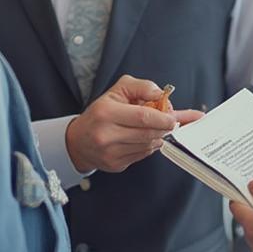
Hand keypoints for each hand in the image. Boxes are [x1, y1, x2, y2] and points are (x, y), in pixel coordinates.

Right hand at [65, 75, 202, 172]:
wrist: (79, 140)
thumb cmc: (100, 113)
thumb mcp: (118, 90)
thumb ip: (141, 87)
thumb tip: (162, 94)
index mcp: (106, 113)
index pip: (143, 117)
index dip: (163, 118)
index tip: (173, 118)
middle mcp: (106, 135)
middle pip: (148, 133)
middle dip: (164, 128)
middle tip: (170, 122)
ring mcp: (110, 153)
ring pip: (148, 146)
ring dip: (157, 137)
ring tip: (154, 128)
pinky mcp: (115, 165)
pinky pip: (142, 155)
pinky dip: (149, 146)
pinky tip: (143, 138)